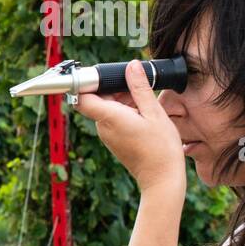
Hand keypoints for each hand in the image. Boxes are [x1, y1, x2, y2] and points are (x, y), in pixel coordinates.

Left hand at [74, 60, 185, 195]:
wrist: (161, 178)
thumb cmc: (161, 148)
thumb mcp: (155, 113)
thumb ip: (140, 88)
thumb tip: (131, 67)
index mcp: (109, 118)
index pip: (82, 96)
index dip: (87, 82)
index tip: (102, 75)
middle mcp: (103, 126)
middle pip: (97, 99)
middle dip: (113, 88)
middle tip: (136, 86)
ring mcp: (106, 134)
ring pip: (106, 108)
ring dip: (121, 99)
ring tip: (144, 102)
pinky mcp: (113, 139)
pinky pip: (112, 119)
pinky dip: (124, 111)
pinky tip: (143, 113)